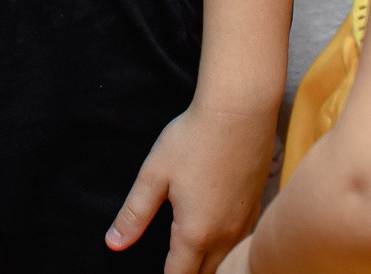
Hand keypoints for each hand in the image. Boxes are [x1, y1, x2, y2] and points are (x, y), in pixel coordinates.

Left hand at [106, 100, 274, 272]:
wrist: (240, 112)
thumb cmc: (193, 139)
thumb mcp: (154, 175)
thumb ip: (134, 214)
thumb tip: (113, 244)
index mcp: (196, 233)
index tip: (157, 273)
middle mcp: (226, 236)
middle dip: (187, 273)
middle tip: (172, 264)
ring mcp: (245, 224)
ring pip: (225, 261)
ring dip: (208, 264)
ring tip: (188, 255)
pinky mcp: (256, 207)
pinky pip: (239, 242)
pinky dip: (225, 248)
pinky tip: (213, 232)